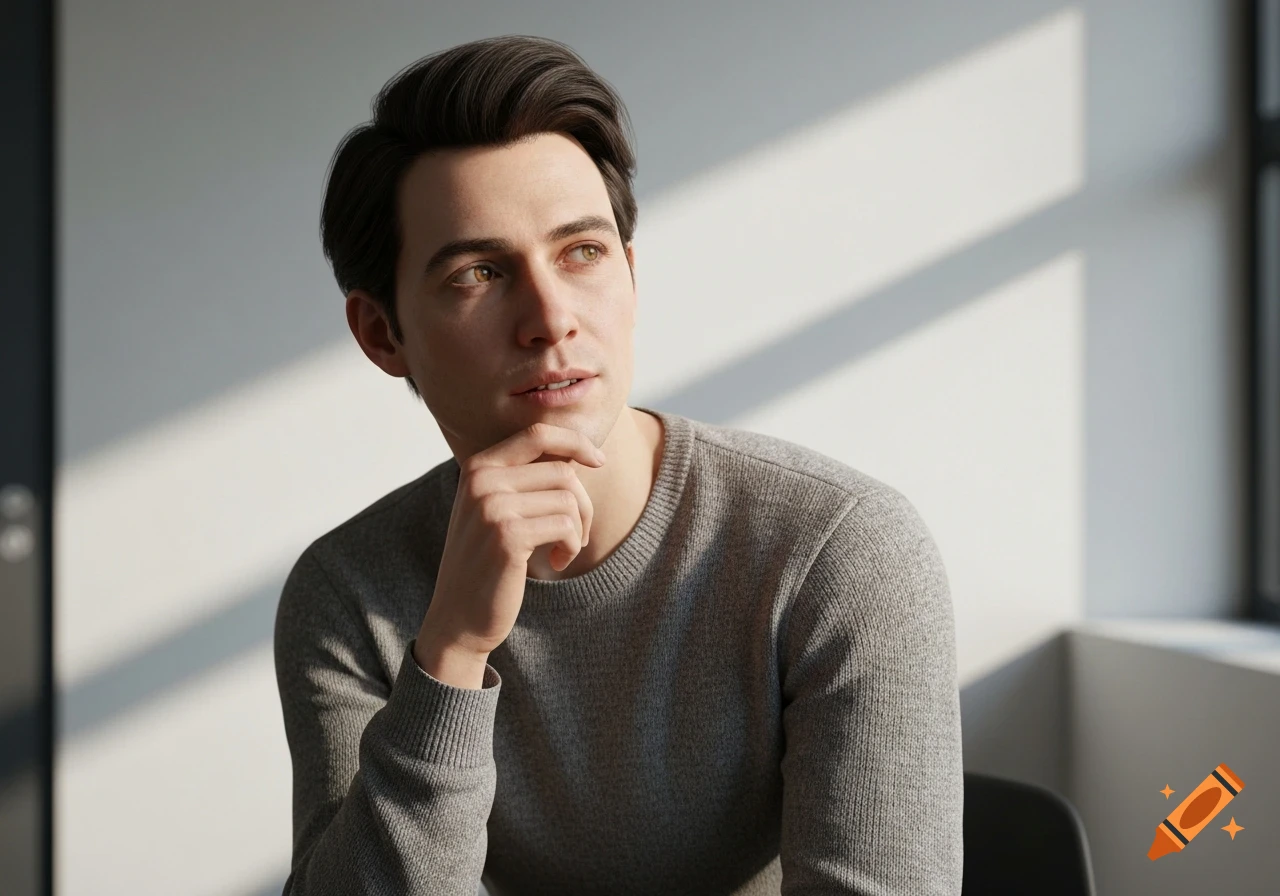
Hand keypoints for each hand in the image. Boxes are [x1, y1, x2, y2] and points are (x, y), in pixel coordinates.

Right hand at [415, 422, 604, 675]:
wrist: (458, 617)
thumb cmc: (487, 562)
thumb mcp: (496, 510)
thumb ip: (525, 479)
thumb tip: (578, 453)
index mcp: (478, 466)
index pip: (537, 434)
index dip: (575, 441)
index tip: (598, 460)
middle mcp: (481, 479)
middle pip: (562, 471)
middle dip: (583, 504)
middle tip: (576, 535)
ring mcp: (492, 506)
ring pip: (569, 499)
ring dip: (578, 529)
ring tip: (563, 550)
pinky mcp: (508, 535)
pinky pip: (566, 525)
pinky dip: (571, 546)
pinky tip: (556, 561)